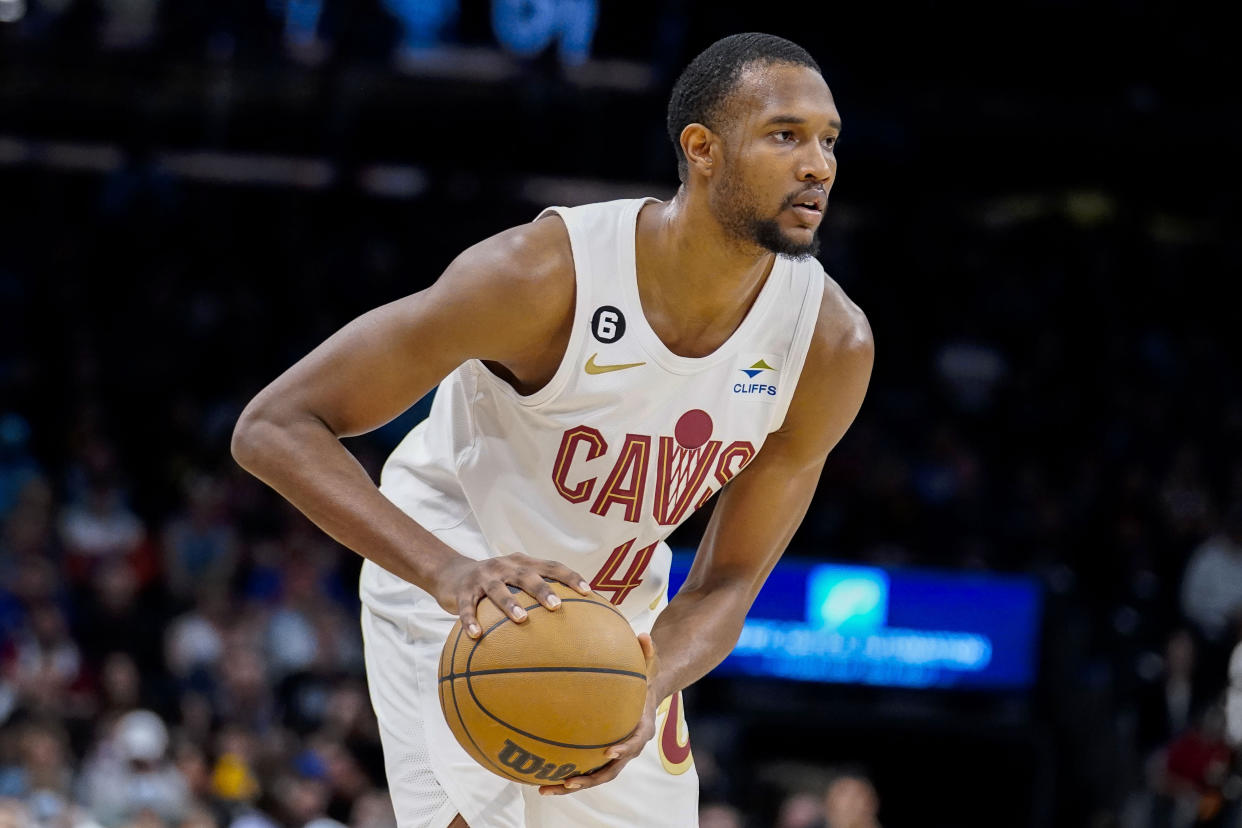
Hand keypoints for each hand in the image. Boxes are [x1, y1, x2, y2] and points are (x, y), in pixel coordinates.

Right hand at [434, 552, 591, 637]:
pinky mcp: (462, 591)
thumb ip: (536, 592)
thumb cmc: (493, 583)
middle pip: (526, 575)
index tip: (587, 591)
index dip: (569, 576)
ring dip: (510, 603)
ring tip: (522, 619)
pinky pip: (467, 607)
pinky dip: (471, 621)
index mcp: (521, 563)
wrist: (449, 573)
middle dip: (543, 589)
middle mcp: (503, 566)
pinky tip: (476, 636)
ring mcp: (482, 577)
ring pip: (497, 589)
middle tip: (557, 606)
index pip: (550, 566)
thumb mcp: (513, 579)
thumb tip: (573, 620)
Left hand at [539, 633, 659, 795]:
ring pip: (593, 776)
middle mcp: (628, 748)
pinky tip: (537, 775)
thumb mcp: (650, 664)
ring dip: (570, 785)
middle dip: (588, 780)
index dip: (623, 749)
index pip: (634, 743)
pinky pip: (583, 767)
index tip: (608, 750)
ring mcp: (613, 756)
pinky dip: (564, 774)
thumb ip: (647, 651)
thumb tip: (644, 634)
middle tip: (568, 781)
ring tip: (543, 789)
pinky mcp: (600, 755)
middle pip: (610, 771)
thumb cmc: (646, 678)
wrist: (648, 695)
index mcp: (642, 729)